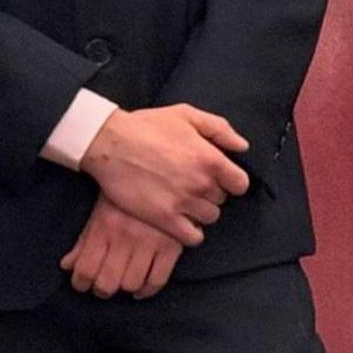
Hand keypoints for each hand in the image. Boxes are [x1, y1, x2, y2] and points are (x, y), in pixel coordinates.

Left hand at [62, 200, 182, 298]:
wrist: (164, 169)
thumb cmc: (126, 191)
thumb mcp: (100, 210)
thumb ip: (83, 240)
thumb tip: (67, 266)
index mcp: (104, 227)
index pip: (86, 270)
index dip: (80, 283)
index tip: (82, 284)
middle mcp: (126, 237)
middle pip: (107, 283)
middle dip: (101, 289)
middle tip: (103, 284)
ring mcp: (150, 243)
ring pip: (132, 284)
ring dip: (124, 287)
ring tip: (123, 281)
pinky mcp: (172, 246)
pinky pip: (158, 280)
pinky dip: (148, 290)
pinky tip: (141, 287)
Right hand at [78, 103, 248, 241]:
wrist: (110, 143)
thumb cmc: (147, 126)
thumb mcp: (186, 115)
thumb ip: (219, 129)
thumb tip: (242, 147)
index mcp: (210, 159)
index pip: (240, 184)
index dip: (231, 181)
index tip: (218, 177)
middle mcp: (201, 183)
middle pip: (221, 200)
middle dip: (211, 193)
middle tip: (192, 184)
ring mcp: (183, 203)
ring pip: (209, 218)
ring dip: (200, 211)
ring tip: (184, 201)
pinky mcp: (164, 219)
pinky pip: (192, 237)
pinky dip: (191, 232)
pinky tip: (181, 221)